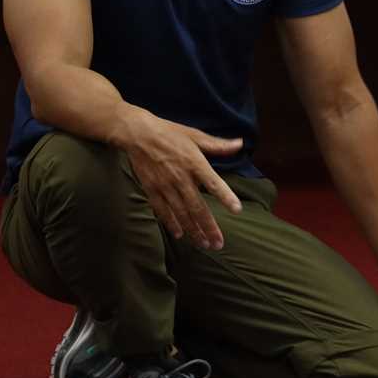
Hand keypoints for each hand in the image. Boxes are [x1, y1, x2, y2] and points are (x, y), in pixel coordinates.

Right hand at [120, 110, 242, 249]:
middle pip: (198, 207)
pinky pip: (163, 211)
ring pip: (181, 213)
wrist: (137, 133)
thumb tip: (240, 144)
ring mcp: (165, 186)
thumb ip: (218, 145)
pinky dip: (171, 223)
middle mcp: (181, 178)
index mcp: (195, 163)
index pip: (214, 183)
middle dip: (209, 227)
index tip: (237, 210)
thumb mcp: (195, 135)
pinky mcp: (152, 189)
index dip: (226, 197)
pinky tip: (180, 235)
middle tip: (218, 244)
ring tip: (204, 245)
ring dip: (193, 231)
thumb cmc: (169, 132)